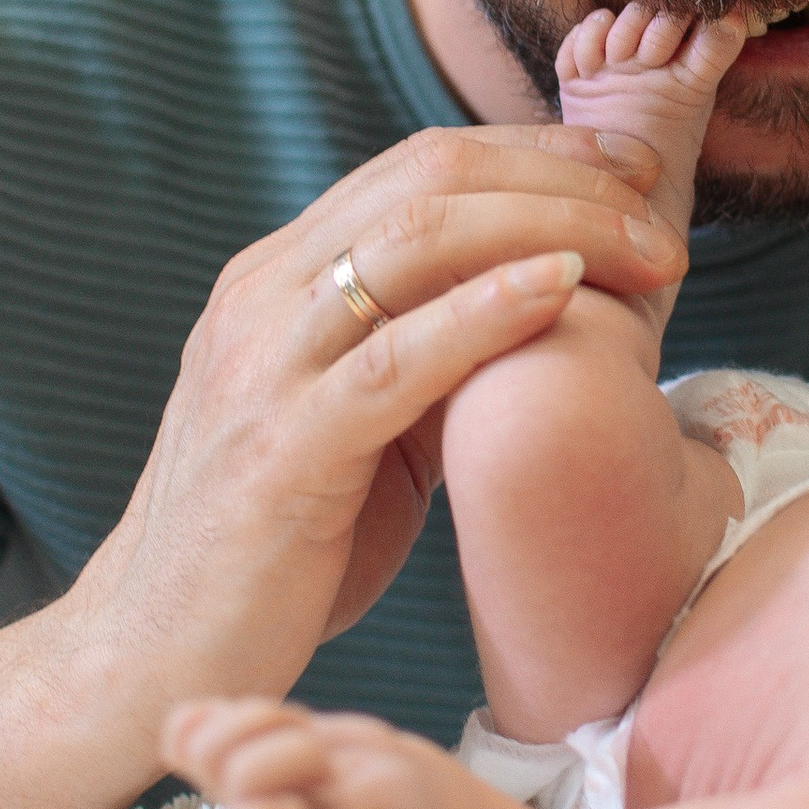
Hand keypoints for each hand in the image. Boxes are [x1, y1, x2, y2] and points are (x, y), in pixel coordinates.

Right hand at [65, 125, 685, 718]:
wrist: (152, 657)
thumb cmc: (275, 547)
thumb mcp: (356, 424)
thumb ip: (424, 355)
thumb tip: (543, 305)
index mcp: (278, 278)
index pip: (418, 166)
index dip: (534, 150)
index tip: (629, 169)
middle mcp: (262, 299)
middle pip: (427, 180)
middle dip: (559, 176)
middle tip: (656, 199)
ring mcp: (263, 367)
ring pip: (416, 243)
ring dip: (552, 229)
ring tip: (645, 250)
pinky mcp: (281, 451)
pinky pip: (393, 360)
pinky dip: (485, 312)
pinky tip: (559, 293)